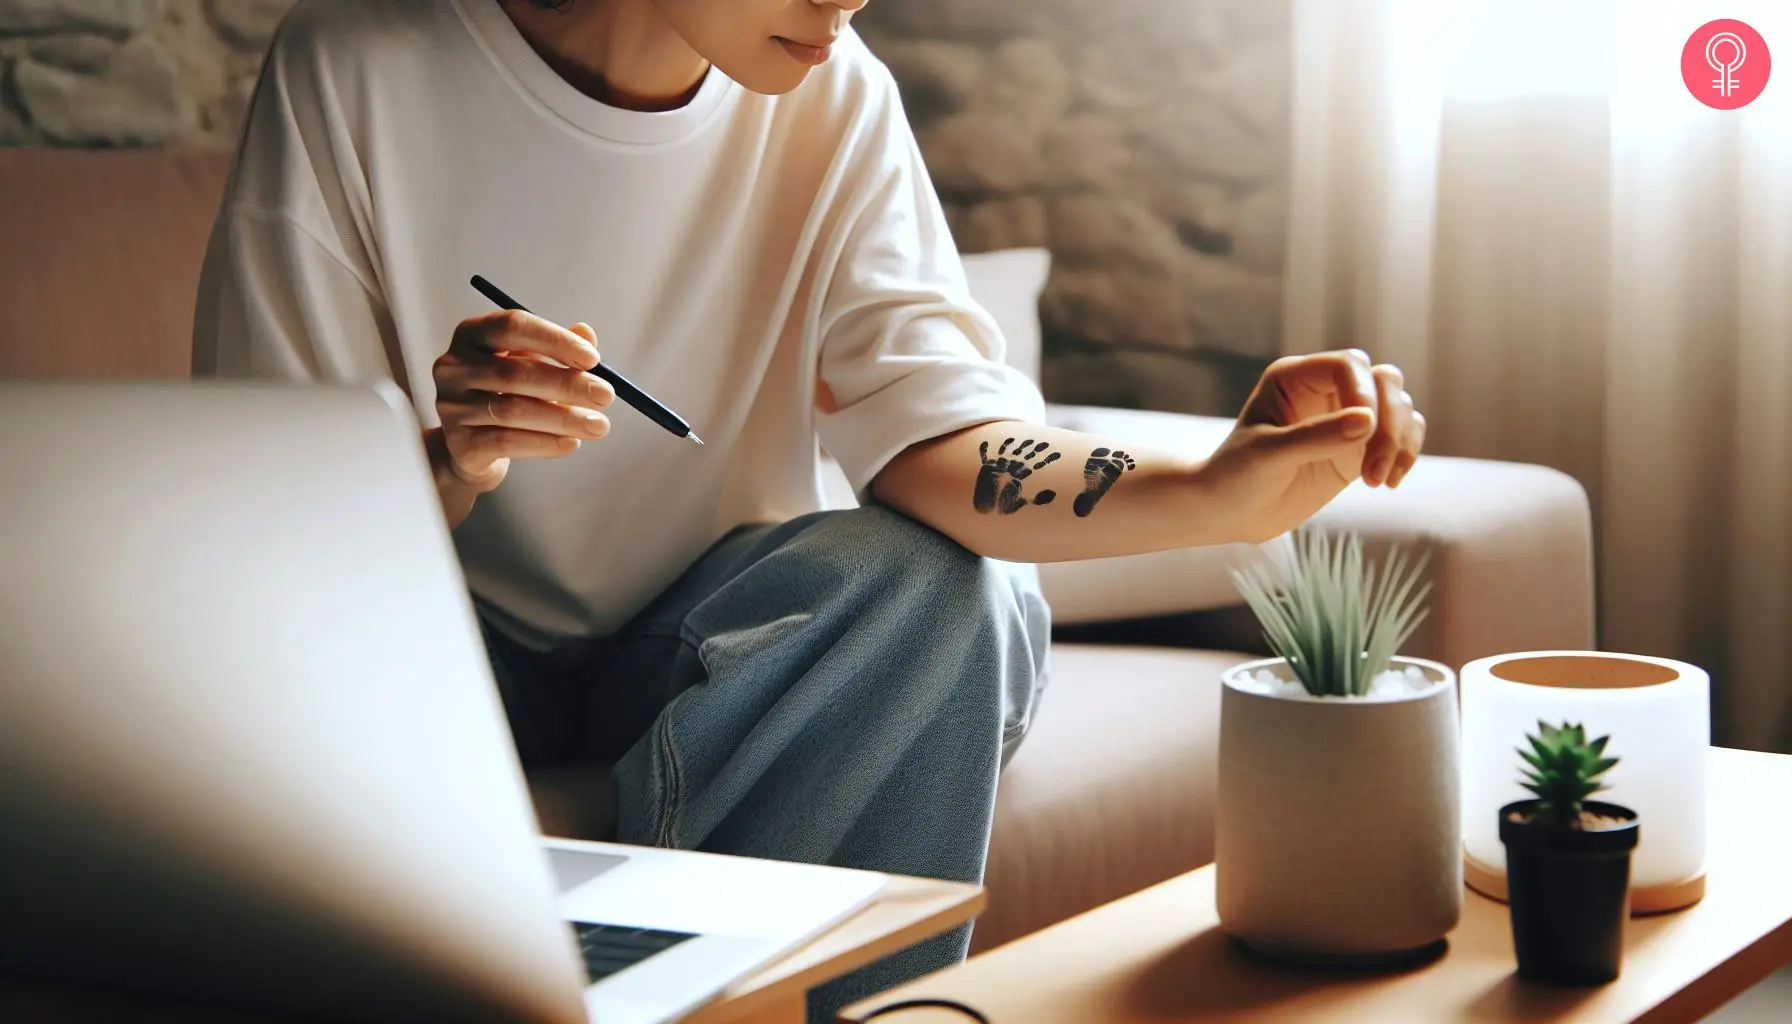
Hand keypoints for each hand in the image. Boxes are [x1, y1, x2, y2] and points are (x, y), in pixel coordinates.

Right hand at [427, 310, 614, 492]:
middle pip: (514, 373)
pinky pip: (506, 443)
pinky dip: (544, 444)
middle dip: (567, 385)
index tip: (593, 359)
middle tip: (605, 396)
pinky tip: (571, 443)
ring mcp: (451, 406)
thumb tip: (587, 334)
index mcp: (472, 334)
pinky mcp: (458, 443)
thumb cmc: (508, 393)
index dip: (554, 340)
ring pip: (512, 411)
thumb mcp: (532, 363)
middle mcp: (453, 367)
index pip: (512, 326)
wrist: (474, 445)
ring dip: (563, 418)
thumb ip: (559, 348)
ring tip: (598, 425)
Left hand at [1199, 349, 1425, 542]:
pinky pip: (1402, 435)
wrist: (1229, 513)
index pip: (1347, 365)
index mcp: (1294, 378)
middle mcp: (1324, 389)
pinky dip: (1406, 453)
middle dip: (1390, 423)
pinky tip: (1389, 481)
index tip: (1364, 434)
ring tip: (1380, 480)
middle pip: (1383, 381)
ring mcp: (1345, 417)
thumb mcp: (1267, 456)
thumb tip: (1368, 421)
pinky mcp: (1359, 447)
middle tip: (1373, 470)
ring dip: (1402, 440)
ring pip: (1398, 405)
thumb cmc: (1235, 477)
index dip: (1363, 394)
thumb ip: (1314, 437)